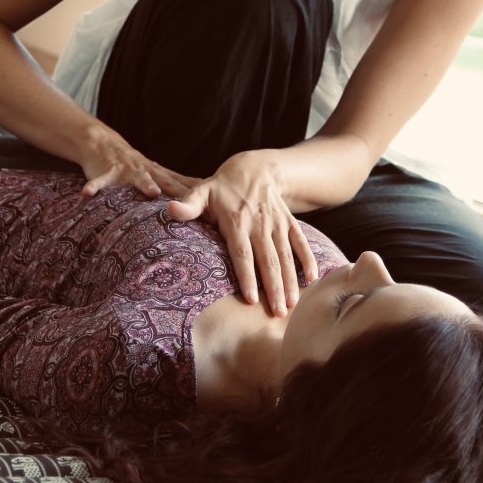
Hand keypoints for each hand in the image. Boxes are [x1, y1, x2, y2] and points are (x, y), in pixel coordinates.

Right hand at [79, 126, 199, 198]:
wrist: (103, 144)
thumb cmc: (134, 165)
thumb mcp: (157, 173)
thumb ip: (177, 185)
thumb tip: (203, 196)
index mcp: (160, 175)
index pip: (183, 186)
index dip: (197, 195)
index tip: (212, 207)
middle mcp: (147, 172)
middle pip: (167, 182)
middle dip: (180, 191)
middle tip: (194, 202)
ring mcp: (127, 171)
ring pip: (138, 178)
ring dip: (145, 184)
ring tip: (153, 192)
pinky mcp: (107, 172)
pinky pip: (100, 182)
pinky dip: (94, 187)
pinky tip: (86, 195)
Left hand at [166, 150, 318, 316]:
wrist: (255, 168)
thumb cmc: (222, 187)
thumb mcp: (202, 191)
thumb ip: (188, 204)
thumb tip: (170, 210)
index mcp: (237, 221)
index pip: (242, 253)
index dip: (247, 276)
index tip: (251, 299)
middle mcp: (259, 225)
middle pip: (267, 261)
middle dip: (273, 288)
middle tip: (277, 314)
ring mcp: (277, 224)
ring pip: (285, 256)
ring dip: (289, 280)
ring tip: (291, 305)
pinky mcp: (289, 223)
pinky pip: (300, 242)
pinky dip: (308, 259)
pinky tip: (312, 279)